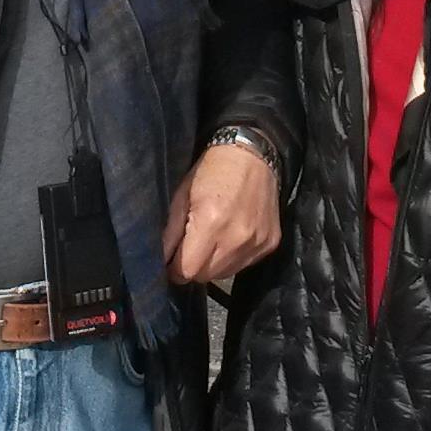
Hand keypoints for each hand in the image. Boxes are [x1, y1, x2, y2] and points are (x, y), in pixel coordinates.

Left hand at [163, 137, 280, 287]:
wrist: (254, 154)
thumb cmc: (212, 171)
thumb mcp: (182, 195)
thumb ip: (170, 232)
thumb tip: (160, 261)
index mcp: (211, 223)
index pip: (187, 270)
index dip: (175, 268)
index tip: (172, 260)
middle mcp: (237, 238)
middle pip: (205, 276)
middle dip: (193, 266)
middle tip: (191, 246)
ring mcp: (257, 243)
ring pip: (224, 274)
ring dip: (213, 264)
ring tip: (212, 240)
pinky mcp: (270, 244)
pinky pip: (243, 265)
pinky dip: (233, 257)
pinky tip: (231, 236)